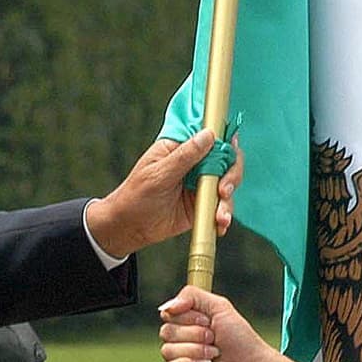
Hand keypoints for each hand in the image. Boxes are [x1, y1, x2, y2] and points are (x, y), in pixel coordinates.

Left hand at [85, 131, 242, 257]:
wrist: (129, 227)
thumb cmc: (137, 194)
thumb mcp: (159, 173)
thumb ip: (185, 155)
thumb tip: (209, 134)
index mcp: (181, 148)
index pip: (210, 137)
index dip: (225, 142)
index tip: (231, 150)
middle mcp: (195, 164)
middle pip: (226, 161)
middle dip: (231, 176)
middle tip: (224, 191)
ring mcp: (200, 185)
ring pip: (227, 186)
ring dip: (228, 202)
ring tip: (220, 218)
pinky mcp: (202, 205)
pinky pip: (220, 207)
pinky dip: (223, 216)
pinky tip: (220, 226)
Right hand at [159, 286, 304, 361]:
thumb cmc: (239, 338)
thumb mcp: (220, 307)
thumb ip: (192, 296)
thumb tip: (167, 307)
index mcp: (188, 321)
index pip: (168, 314)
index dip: (186, 317)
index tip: (207, 320)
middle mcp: (181, 338)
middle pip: (166, 331)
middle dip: (194, 334)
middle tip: (214, 338)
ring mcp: (179, 358)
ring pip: (167, 350)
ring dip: (195, 350)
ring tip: (214, 354)